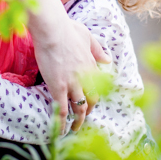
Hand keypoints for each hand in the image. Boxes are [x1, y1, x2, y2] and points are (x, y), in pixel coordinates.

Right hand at [33, 18, 108, 132]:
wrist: (53, 29)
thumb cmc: (67, 29)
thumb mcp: (88, 37)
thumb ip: (98, 50)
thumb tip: (108, 60)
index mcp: (92, 65)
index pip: (97, 85)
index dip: (94, 95)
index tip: (89, 101)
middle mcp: (85, 77)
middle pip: (92, 99)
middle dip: (89, 110)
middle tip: (83, 116)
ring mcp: (72, 84)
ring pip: (79, 108)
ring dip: (78, 121)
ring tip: (75, 129)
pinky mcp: (58, 87)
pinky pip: (62, 109)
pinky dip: (63, 122)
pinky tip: (62, 130)